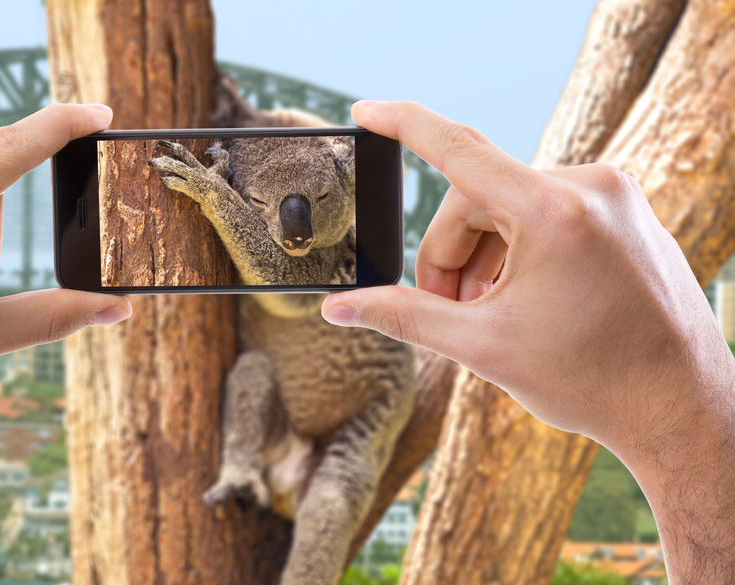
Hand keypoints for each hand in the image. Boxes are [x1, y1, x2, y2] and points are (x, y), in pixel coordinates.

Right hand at [322, 101, 734, 580]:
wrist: (681, 406)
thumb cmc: (594, 380)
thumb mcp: (483, 347)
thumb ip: (403, 316)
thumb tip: (340, 308)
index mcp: (554, 212)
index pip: (459, 148)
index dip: (404, 125)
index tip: (368, 110)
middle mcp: (589, 187)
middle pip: (477, 200)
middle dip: (451, 257)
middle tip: (452, 312)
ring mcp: (613, 196)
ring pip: (510, 208)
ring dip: (485, 258)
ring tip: (492, 314)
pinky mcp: (624, 210)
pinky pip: (546, 212)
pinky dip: (519, 250)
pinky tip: (524, 300)